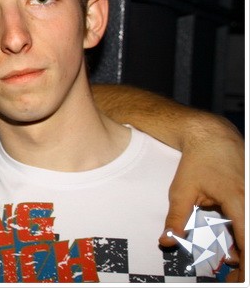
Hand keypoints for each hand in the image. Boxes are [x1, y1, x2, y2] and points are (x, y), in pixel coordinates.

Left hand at [158, 115, 244, 280]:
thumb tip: (166, 242)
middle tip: (231, 275)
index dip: (244, 265)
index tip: (236, 279)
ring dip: (243, 246)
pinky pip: (248, 219)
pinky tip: (232, 245)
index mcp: (238, 200)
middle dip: (244, 260)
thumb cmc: (196, 162)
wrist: (211, 136)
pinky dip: (242, 233)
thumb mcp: (181, 191)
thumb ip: (176, 219)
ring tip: (228, 258)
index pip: (247, 242)